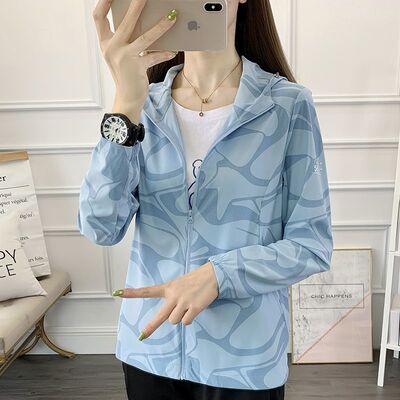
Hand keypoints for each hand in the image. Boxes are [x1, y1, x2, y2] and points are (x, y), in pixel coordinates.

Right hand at [92, 0, 177, 122]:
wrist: (127, 98)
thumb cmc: (126, 74)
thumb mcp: (120, 55)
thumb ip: (125, 39)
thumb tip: (142, 20)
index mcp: (105, 43)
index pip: (98, 17)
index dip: (103, 1)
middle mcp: (111, 48)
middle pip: (124, 22)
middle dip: (136, 6)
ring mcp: (123, 58)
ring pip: (144, 38)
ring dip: (160, 26)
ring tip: (172, 17)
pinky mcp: (136, 68)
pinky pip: (153, 57)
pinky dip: (164, 53)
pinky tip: (173, 50)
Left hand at [112, 262, 218, 339]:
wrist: (212, 276)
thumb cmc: (194, 280)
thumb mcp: (179, 284)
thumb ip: (172, 297)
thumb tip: (171, 316)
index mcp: (167, 288)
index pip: (147, 291)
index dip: (132, 293)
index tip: (117, 293)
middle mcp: (173, 296)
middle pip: (160, 316)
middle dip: (151, 327)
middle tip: (141, 336)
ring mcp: (183, 302)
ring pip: (174, 321)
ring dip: (180, 317)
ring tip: (188, 306)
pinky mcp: (194, 308)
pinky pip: (186, 322)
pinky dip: (190, 318)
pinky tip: (195, 308)